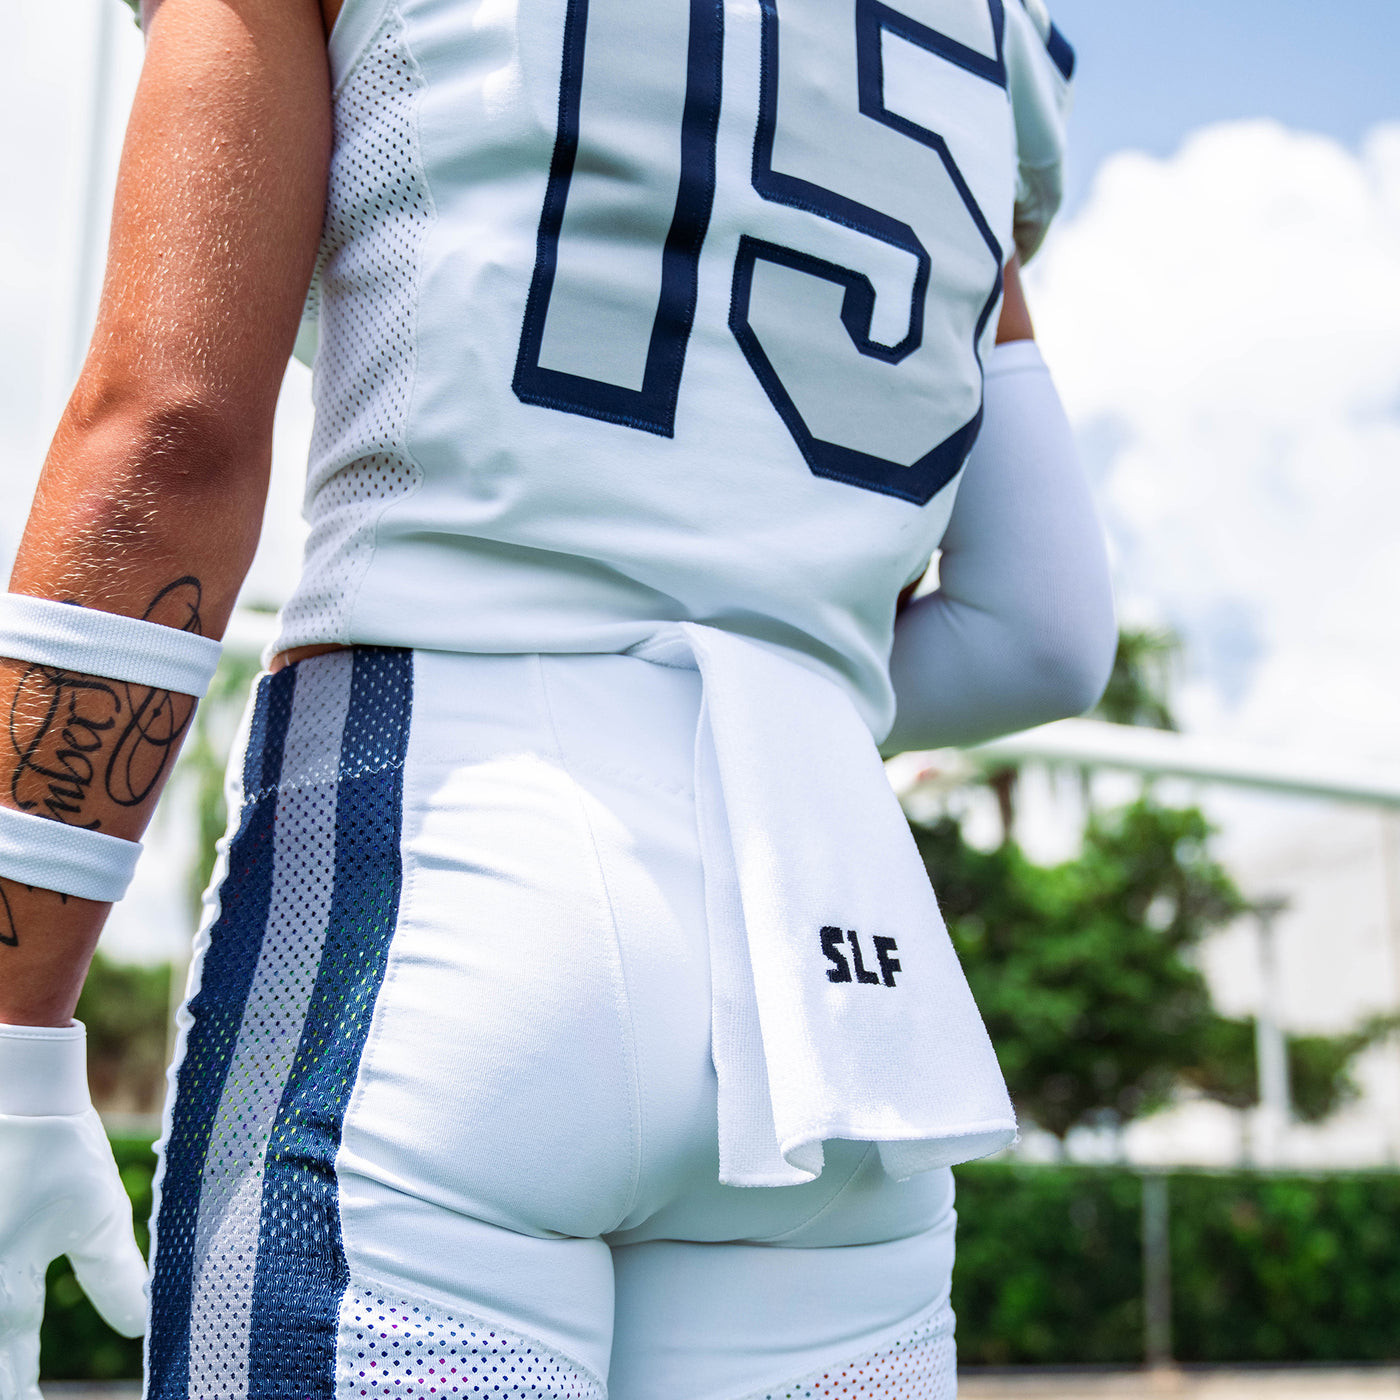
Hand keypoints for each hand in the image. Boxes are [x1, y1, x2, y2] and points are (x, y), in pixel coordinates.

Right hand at [0, 1061, 145, 1399]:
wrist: (15, 1087)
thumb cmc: (60, 1149)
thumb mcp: (99, 1214)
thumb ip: (115, 1277)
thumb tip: (140, 1325)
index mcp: (3, 1286)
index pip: (10, 1371)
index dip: (25, 1395)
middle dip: (5, 1380)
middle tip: (25, 1390)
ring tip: (16, 1372)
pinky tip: (4, 1325)